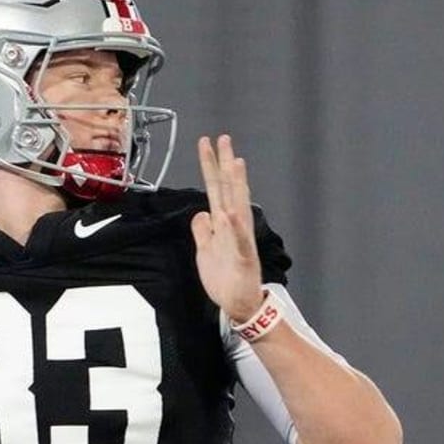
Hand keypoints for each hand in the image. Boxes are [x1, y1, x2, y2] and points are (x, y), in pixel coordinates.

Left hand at [190, 135, 265, 322]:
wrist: (239, 304)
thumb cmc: (225, 278)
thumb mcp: (205, 250)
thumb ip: (203, 230)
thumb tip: (201, 212)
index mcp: (224, 223)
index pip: (217, 188)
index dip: (211, 166)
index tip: (207, 144)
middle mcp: (234, 226)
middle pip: (229, 189)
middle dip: (226, 164)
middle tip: (223, 138)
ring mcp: (240, 240)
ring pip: (238, 206)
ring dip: (237, 185)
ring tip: (234, 162)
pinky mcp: (243, 257)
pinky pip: (238, 239)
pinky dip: (234, 226)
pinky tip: (229, 212)